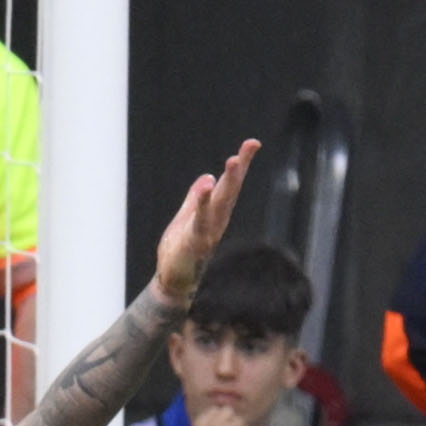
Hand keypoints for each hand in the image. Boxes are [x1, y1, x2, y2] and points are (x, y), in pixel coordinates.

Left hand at [153, 140, 258, 303]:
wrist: (173, 282)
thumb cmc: (180, 251)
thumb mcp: (186, 218)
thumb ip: (196, 199)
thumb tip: (206, 177)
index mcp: (215, 212)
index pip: (230, 185)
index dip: (242, 164)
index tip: (253, 143)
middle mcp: (217, 219)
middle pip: (231, 190)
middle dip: (240, 168)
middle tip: (250, 146)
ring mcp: (208, 230)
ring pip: (220, 202)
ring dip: (228, 181)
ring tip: (233, 160)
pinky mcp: (195, 241)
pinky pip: (201, 219)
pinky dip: (204, 202)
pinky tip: (207, 186)